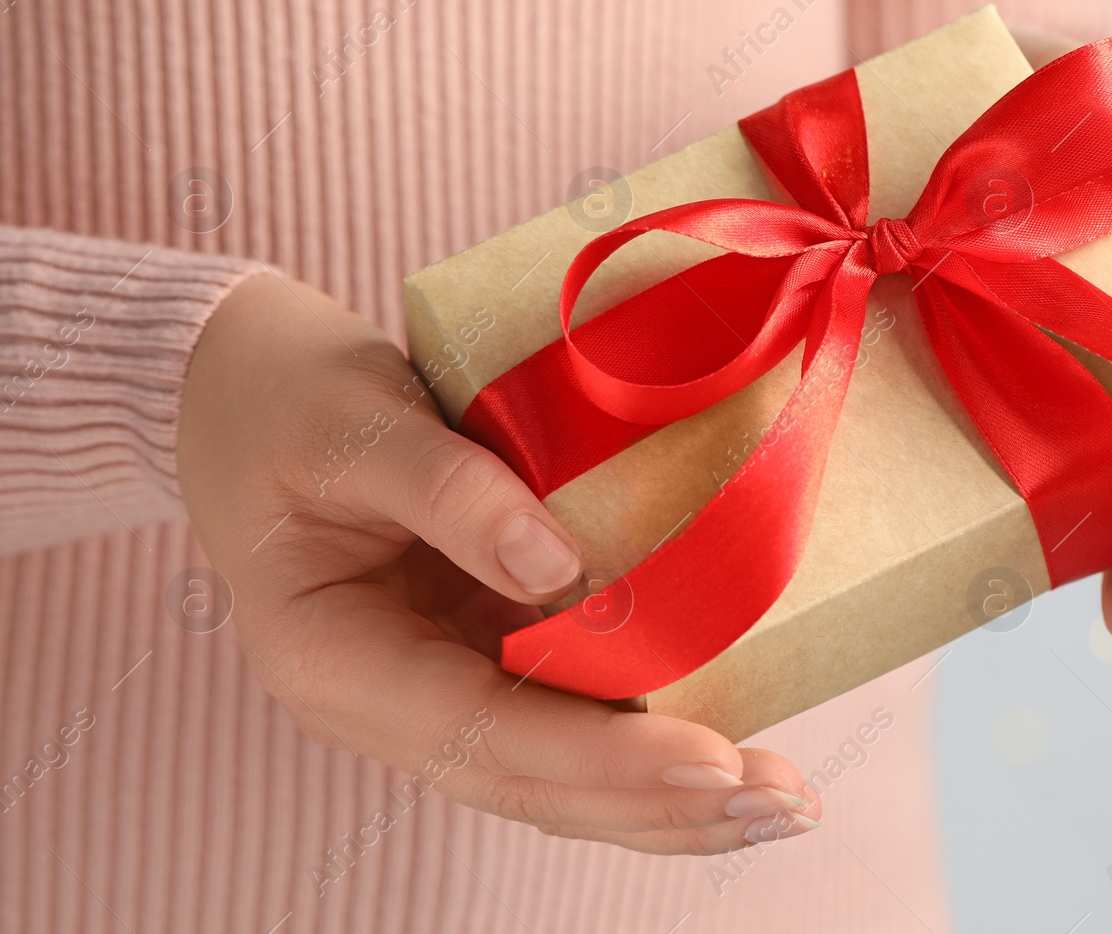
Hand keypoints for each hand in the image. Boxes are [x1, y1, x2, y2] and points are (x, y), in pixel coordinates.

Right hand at [177, 273, 820, 852]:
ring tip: (781, 803)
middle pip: (535, 786)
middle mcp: (386, 703)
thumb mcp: (353, 424)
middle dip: (663, 807)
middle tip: (784, 804)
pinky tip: (731, 749)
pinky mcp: (478, 655)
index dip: (602, 759)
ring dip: (669, 800)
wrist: (245, 388)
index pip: (481, 737)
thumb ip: (452, 494)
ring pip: (558, 776)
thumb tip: (565, 570)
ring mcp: (436, 686)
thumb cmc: (287, 399)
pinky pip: (566, 717)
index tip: (714, 760)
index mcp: (333, 660)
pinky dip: (646, 741)